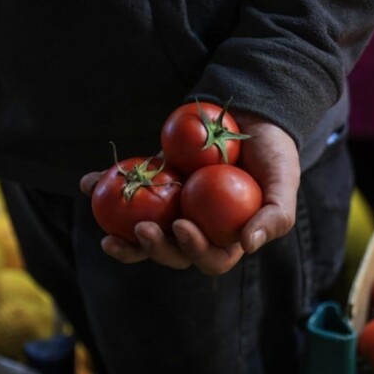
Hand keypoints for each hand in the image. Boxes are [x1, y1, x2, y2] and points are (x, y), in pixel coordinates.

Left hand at [79, 112, 299, 274]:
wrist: (251, 114)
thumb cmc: (274, 152)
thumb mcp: (284, 180)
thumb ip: (276, 215)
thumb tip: (250, 245)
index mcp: (227, 237)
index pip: (209, 259)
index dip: (193, 250)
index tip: (181, 226)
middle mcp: (198, 227)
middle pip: (172, 252)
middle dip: (153, 248)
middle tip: (141, 228)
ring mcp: (173, 207)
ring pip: (145, 234)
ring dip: (124, 239)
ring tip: (107, 232)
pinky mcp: (154, 183)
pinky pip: (127, 192)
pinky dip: (104, 188)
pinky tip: (88, 183)